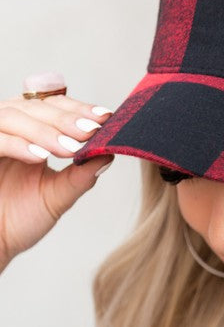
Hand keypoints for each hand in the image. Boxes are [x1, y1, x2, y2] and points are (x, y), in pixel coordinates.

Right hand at [0, 87, 113, 270]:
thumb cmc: (18, 220)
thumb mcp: (57, 195)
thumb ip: (81, 175)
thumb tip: (110, 152)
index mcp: (28, 133)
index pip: (54, 106)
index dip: (78, 109)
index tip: (104, 117)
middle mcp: (8, 130)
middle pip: (34, 106)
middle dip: (66, 118)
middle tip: (90, 131)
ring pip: (14, 116)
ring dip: (45, 131)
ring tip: (68, 149)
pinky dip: (18, 145)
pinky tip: (40, 157)